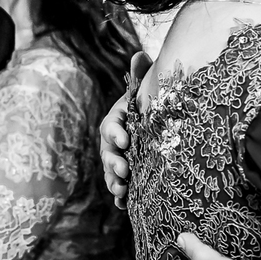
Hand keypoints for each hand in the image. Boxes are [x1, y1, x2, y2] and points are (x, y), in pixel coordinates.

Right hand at [100, 52, 150, 208]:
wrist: (152, 123)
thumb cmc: (147, 106)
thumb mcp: (144, 91)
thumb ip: (141, 75)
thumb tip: (140, 53)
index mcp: (118, 121)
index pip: (111, 126)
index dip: (116, 133)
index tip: (124, 140)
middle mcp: (113, 142)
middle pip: (108, 153)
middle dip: (114, 163)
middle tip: (124, 170)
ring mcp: (118, 160)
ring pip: (112, 173)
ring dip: (115, 182)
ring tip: (123, 190)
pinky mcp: (126, 176)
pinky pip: (120, 188)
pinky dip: (121, 198)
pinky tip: (125, 205)